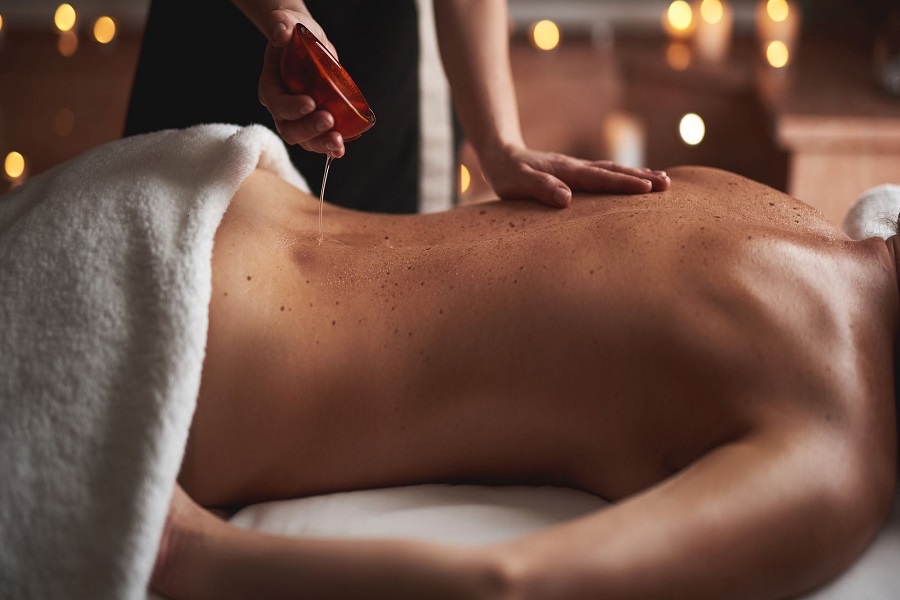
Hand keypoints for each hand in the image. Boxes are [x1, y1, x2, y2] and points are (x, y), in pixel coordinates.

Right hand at [257, 10, 345, 157]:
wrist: (305, 43)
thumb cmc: (294, 33)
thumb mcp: (287, 23)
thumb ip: (281, 25)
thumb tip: (282, 32)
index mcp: (271, 86)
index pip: (276, 102)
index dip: (291, 107)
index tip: (311, 102)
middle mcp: (281, 107)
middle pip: (289, 129)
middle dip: (308, 129)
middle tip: (328, 120)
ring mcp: (297, 118)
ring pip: (304, 140)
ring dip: (321, 144)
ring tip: (338, 143)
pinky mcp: (313, 122)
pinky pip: (318, 140)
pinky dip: (330, 146)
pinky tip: (342, 147)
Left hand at [480, 145, 670, 207]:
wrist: (501, 154)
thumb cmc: (506, 173)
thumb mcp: (516, 183)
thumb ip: (540, 189)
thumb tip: (567, 199)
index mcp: (566, 171)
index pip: (600, 178)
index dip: (624, 184)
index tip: (648, 188)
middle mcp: (576, 167)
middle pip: (614, 171)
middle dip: (642, 178)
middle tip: (668, 185)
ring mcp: (578, 169)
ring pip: (613, 171)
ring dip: (638, 175)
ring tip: (664, 181)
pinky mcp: (576, 173)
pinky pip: (606, 174)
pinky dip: (625, 176)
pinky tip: (637, 180)